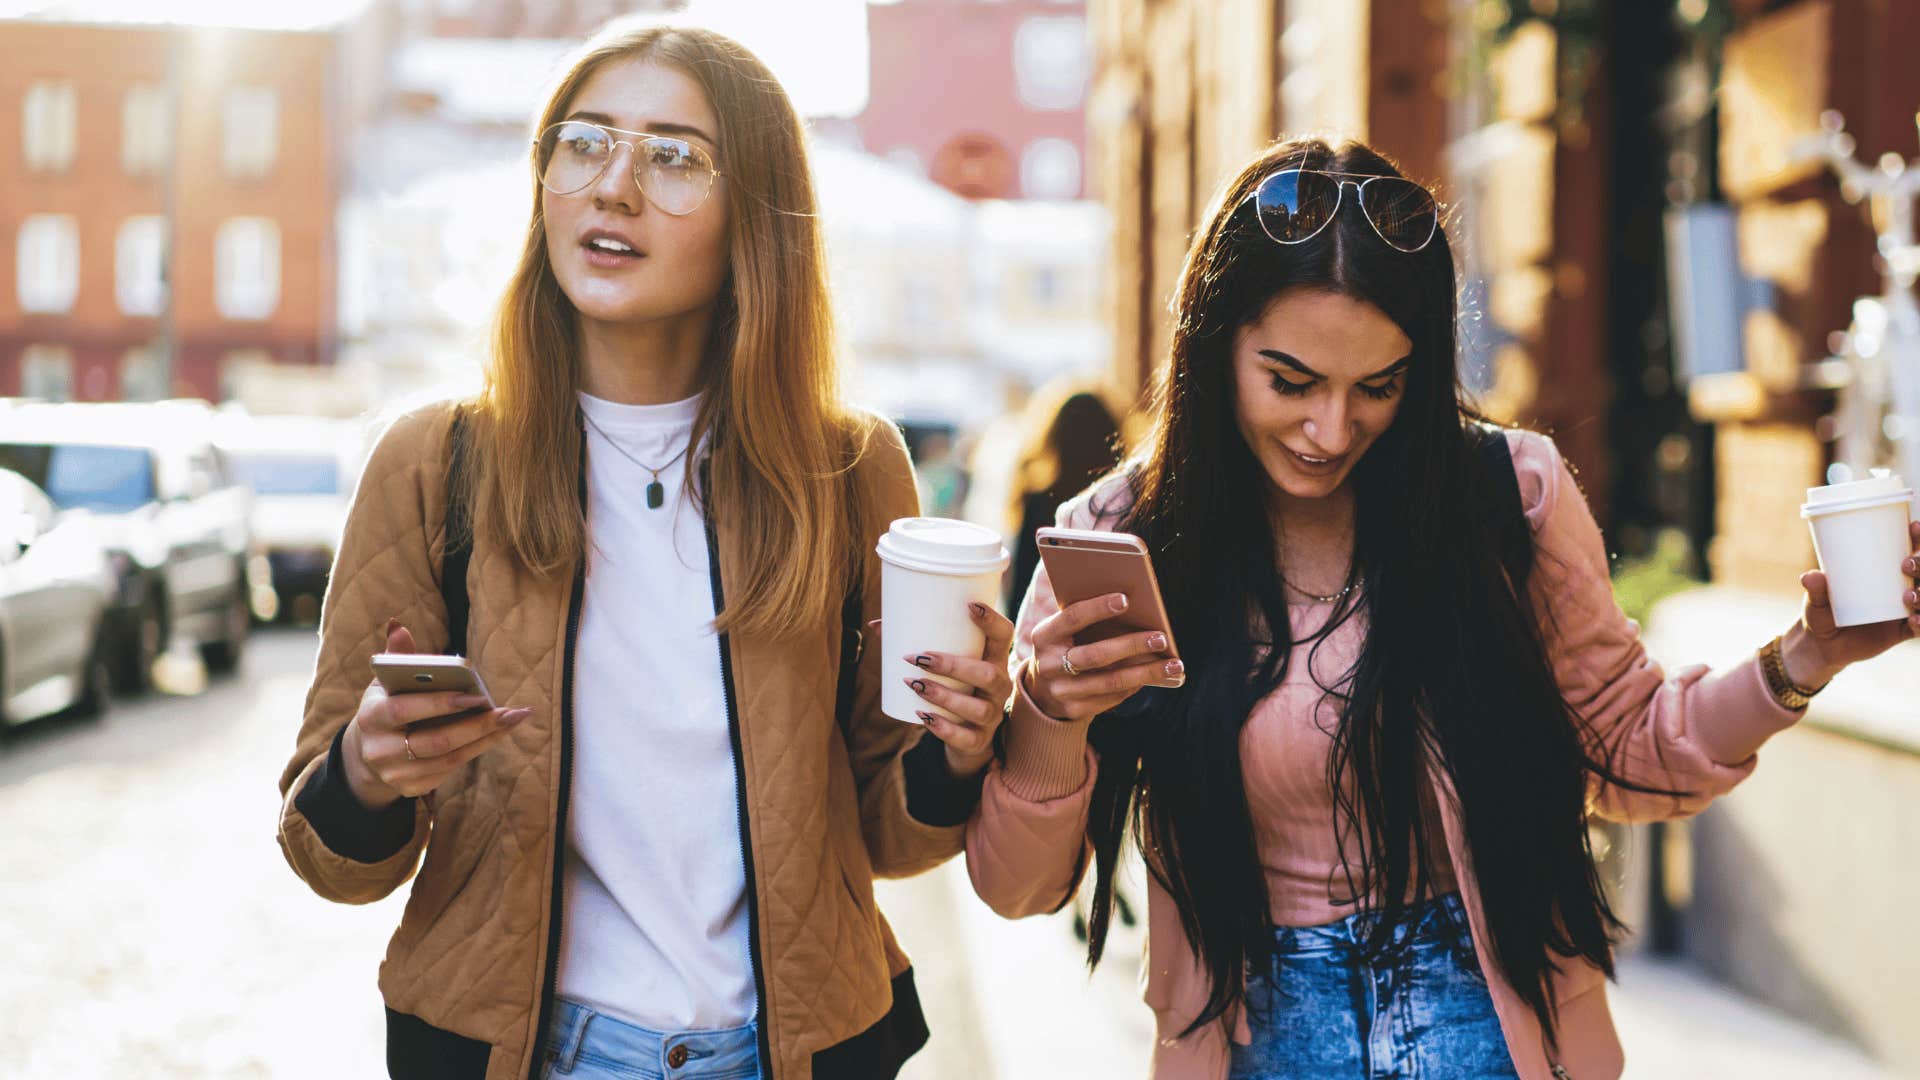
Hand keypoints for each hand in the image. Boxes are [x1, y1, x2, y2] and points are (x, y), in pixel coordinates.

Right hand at [341, 619, 530, 811]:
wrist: (368, 752)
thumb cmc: (387, 706)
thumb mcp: (385, 682)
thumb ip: (397, 657)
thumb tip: (399, 626)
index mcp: (371, 717)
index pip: (405, 710)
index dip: (440, 704)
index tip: (477, 695)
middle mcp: (379, 750)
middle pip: (435, 741)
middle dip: (476, 725)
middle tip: (509, 711)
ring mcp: (395, 774)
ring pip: (449, 758)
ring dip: (485, 739)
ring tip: (513, 719)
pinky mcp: (411, 788)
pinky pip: (450, 770)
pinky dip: (476, 750)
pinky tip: (496, 734)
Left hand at [897, 603, 1016, 779]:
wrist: (967, 736)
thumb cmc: (953, 687)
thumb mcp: (945, 666)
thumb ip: (917, 643)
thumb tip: (875, 625)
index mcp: (993, 659)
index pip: (1003, 635)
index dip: (991, 620)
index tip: (969, 606)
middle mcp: (999, 687)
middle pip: (988, 674)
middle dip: (952, 665)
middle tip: (917, 658)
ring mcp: (992, 716)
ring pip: (977, 708)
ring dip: (943, 695)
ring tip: (914, 685)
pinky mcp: (979, 741)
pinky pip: (966, 737)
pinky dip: (943, 728)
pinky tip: (923, 716)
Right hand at [1025, 592, 1181, 722]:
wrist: (1041, 690)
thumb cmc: (1064, 646)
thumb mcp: (1063, 630)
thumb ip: (1084, 617)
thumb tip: (1129, 602)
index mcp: (1044, 636)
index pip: (1072, 618)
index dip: (1098, 608)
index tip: (1126, 599)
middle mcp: (1048, 665)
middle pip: (1096, 655)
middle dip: (1132, 646)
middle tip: (1162, 638)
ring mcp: (1061, 691)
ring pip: (1111, 682)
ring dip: (1146, 672)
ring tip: (1174, 664)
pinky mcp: (1074, 710)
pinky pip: (1113, 698)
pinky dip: (1136, 685)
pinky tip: (1155, 676)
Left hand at [1783, 520, 1919, 687]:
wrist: (1822, 645)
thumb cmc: (1821, 611)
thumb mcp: (1816, 599)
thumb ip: (1815, 589)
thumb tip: (1809, 576)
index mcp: (1886, 570)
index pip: (1910, 548)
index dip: (1918, 537)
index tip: (1913, 526)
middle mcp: (1901, 587)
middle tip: (1906, 564)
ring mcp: (1903, 609)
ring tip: (1908, 597)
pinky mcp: (1901, 631)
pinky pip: (1919, 627)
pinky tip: (1914, 621)